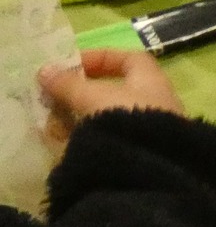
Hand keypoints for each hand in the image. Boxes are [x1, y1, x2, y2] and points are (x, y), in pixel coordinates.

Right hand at [40, 50, 185, 147]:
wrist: (149, 168)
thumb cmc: (125, 119)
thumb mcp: (92, 96)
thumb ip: (69, 84)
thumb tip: (46, 72)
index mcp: (153, 82)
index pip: (131, 60)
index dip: (101, 57)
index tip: (72, 65)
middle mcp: (158, 104)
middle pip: (117, 91)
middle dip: (83, 93)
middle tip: (57, 98)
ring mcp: (151, 131)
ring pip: (112, 118)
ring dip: (82, 118)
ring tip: (55, 124)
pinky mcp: (142, 154)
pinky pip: (113, 140)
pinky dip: (89, 139)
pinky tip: (67, 143)